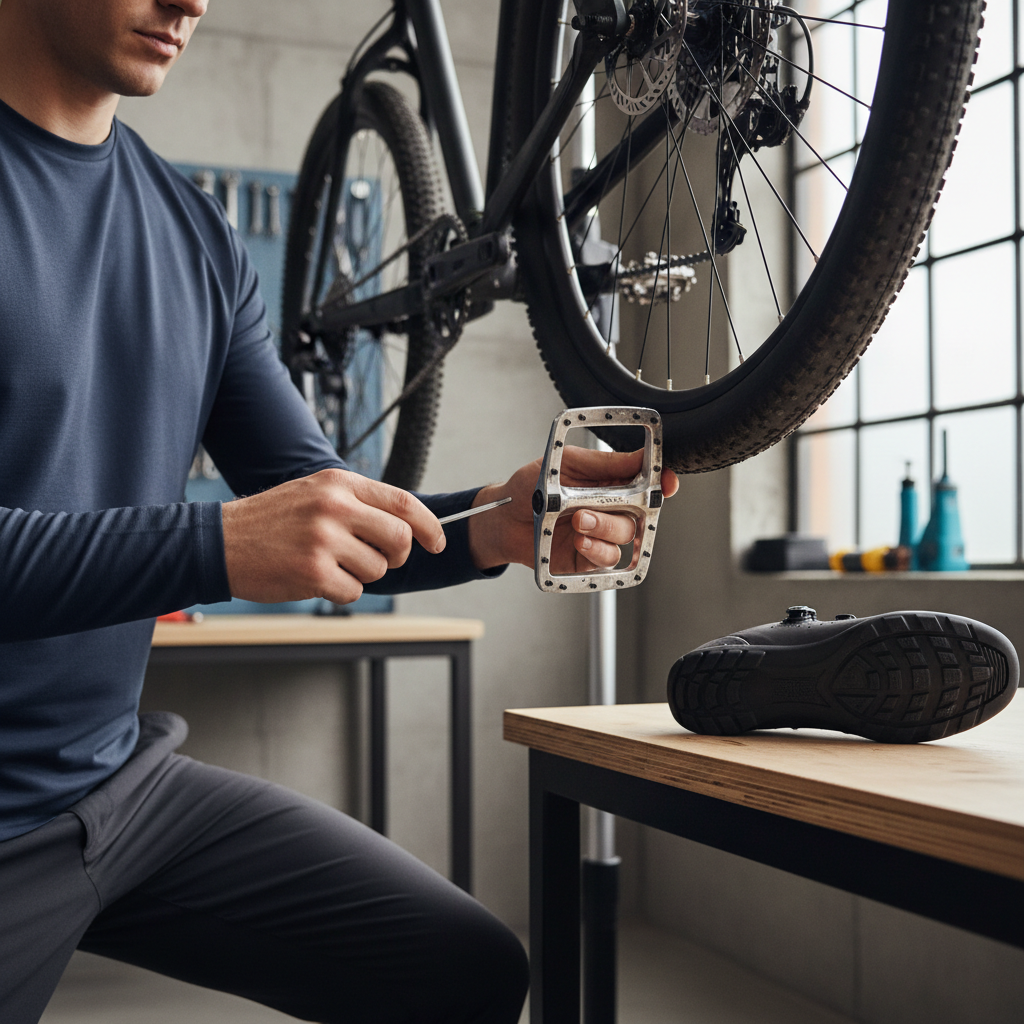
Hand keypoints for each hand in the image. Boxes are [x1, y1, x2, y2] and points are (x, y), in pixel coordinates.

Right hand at [221, 468, 444, 604]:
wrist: (220, 541)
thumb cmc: (272, 521)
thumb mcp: (316, 493)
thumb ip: (357, 503)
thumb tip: (407, 525)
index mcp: (339, 484)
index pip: (404, 503)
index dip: (430, 526)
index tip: (438, 542)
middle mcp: (335, 507)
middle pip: (400, 538)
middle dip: (397, 556)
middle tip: (380, 559)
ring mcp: (324, 539)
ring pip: (378, 568)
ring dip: (361, 574)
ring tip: (330, 564)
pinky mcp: (313, 571)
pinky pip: (353, 592)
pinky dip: (341, 592)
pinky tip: (316, 579)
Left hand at [467, 447, 678, 572]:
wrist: (502, 518)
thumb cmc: (530, 488)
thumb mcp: (565, 464)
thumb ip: (603, 463)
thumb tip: (640, 456)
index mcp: (609, 482)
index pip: (646, 483)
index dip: (662, 484)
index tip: (665, 484)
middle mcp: (609, 508)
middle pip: (639, 512)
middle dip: (622, 510)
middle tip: (590, 508)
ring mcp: (600, 534)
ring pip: (624, 537)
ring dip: (604, 530)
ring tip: (577, 523)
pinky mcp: (588, 559)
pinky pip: (608, 559)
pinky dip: (596, 550)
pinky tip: (579, 542)